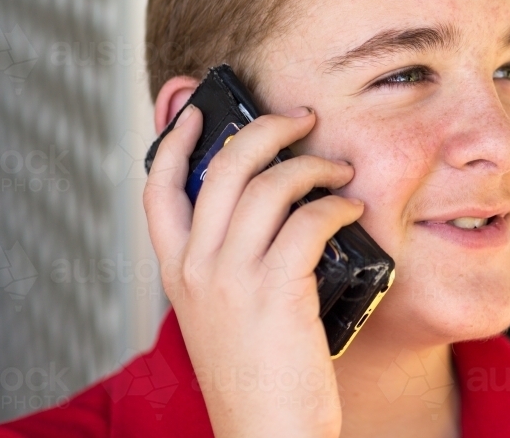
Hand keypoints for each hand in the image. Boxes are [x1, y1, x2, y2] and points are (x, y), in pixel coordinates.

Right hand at [143, 104, 360, 437]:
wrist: (269, 435)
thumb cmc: (258, 375)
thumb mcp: (224, 313)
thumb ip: (231, 262)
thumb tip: (273, 205)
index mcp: (178, 272)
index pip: (158, 187)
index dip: (175, 137)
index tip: (197, 106)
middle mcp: (197, 268)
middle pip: (223, 167)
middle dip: (266, 128)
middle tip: (301, 118)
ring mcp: (233, 278)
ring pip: (270, 185)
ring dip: (313, 165)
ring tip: (339, 171)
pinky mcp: (276, 291)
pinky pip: (309, 220)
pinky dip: (336, 205)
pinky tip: (350, 211)